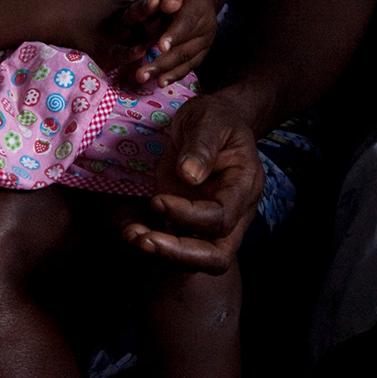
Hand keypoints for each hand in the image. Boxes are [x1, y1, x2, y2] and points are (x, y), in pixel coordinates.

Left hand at [119, 89, 264, 274]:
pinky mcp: (193, 224)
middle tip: (145, 240)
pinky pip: (178, 246)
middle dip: (180, 254)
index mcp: (244, 186)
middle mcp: (234, 212)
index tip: (158, 200)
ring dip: (164, 255)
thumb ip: (201, 146)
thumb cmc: (215, 118)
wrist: (213, 120)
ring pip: (198, 260)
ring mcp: (213, 222)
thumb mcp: (208, 119)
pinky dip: (156, 244)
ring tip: (133, 236)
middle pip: (217, 255)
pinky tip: (132, 231)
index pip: (221, 218)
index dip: (189, 216)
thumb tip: (190, 175)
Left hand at [121, 0, 218, 86]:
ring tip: (148, 81)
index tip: (160, 47)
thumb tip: (169, 6)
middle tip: (141, 73)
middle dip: (163, 62)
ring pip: (187, 60)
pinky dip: (176, 74)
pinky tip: (161, 82)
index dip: (174, 35)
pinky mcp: (202, 50)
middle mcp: (207, 27)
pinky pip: (190, 65)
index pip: (186, 23)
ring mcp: (206, 41)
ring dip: (167, 72)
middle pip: (184, 48)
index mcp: (200, 6)